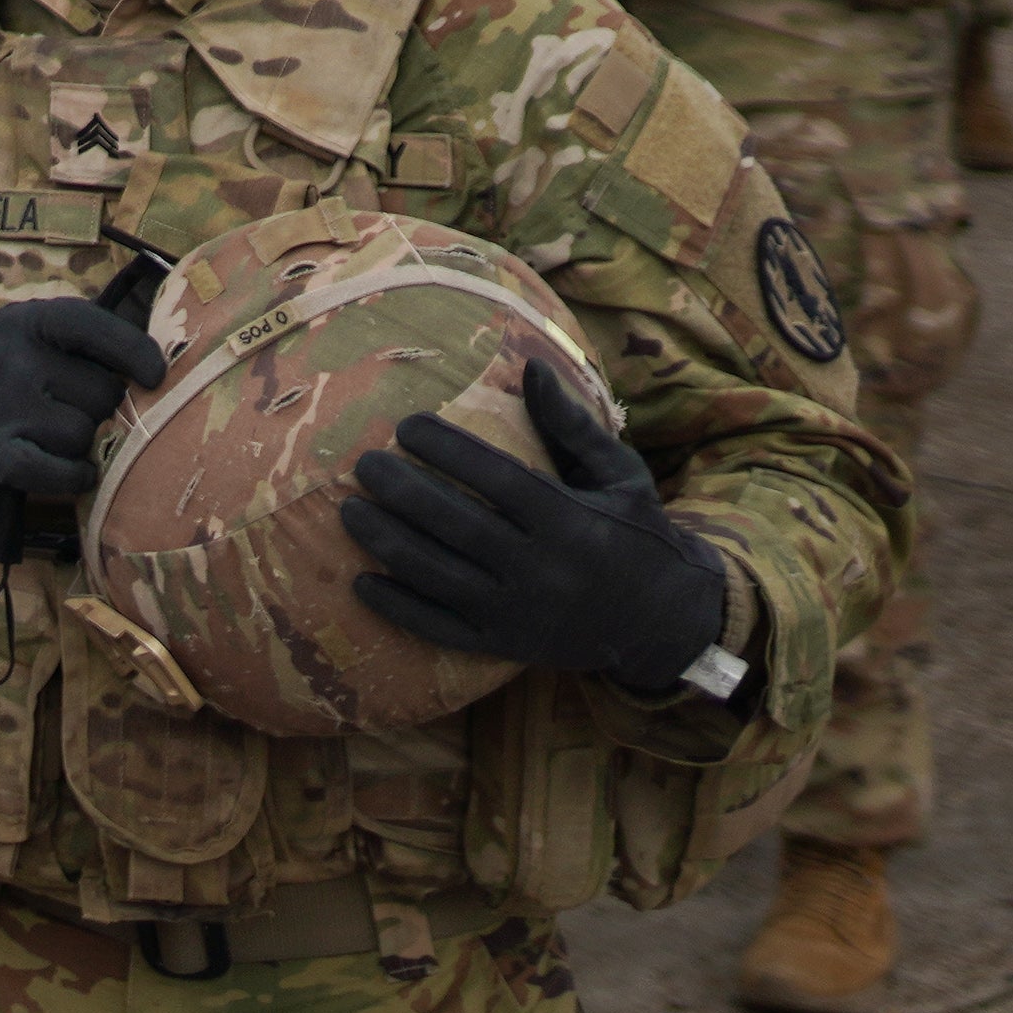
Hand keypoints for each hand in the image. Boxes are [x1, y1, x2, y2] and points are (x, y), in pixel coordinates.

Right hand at [0, 294, 170, 504]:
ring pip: (83, 435)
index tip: (156, 376)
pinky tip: (76, 474)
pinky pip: (52, 471)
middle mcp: (13, 356)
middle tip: (80, 413)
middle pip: (103, 394)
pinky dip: (73, 477)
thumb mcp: (26, 333)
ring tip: (61, 440)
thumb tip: (163, 371)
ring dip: (84, 446)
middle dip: (105, 411)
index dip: (136, 353)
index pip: (96, 327)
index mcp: (30, 320)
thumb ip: (84, 341)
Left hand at [344, 359, 735, 700]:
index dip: (447, 450)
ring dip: (386, 543)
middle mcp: (544, 570)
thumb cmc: (636, 535)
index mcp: (572, 521)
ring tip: (348, 510)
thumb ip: (572, 426)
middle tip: (362, 464)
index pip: (498, 479)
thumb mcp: (620, 477)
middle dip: (402, 492)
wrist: (664, 624)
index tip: (406, 425)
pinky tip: (361, 582)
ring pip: (439, 577)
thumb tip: (530, 367)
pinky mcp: (506, 646)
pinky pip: (441, 630)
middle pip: (457, 526)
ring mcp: (521, 613)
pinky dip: (398, 607)